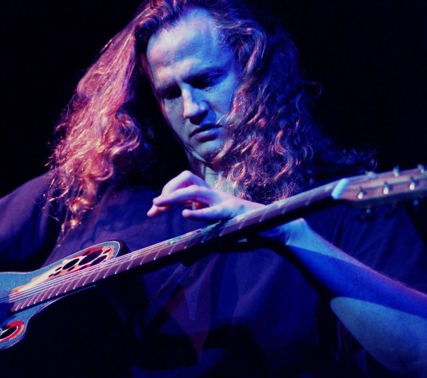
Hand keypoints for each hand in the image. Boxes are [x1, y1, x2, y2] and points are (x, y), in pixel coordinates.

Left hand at [147, 170, 306, 242]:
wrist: (273, 229)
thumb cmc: (245, 231)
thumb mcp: (217, 232)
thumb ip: (203, 233)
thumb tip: (185, 246)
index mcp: (209, 198)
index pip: (183, 187)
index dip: (165, 196)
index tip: (152, 212)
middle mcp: (214, 195)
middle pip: (186, 179)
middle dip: (167, 191)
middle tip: (155, 207)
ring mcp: (223, 201)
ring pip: (194, 190)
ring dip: (174, 196)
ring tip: (159, 204)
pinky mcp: (234, 212)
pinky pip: (214, 211)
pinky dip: (199, 213)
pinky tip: (186, 216)